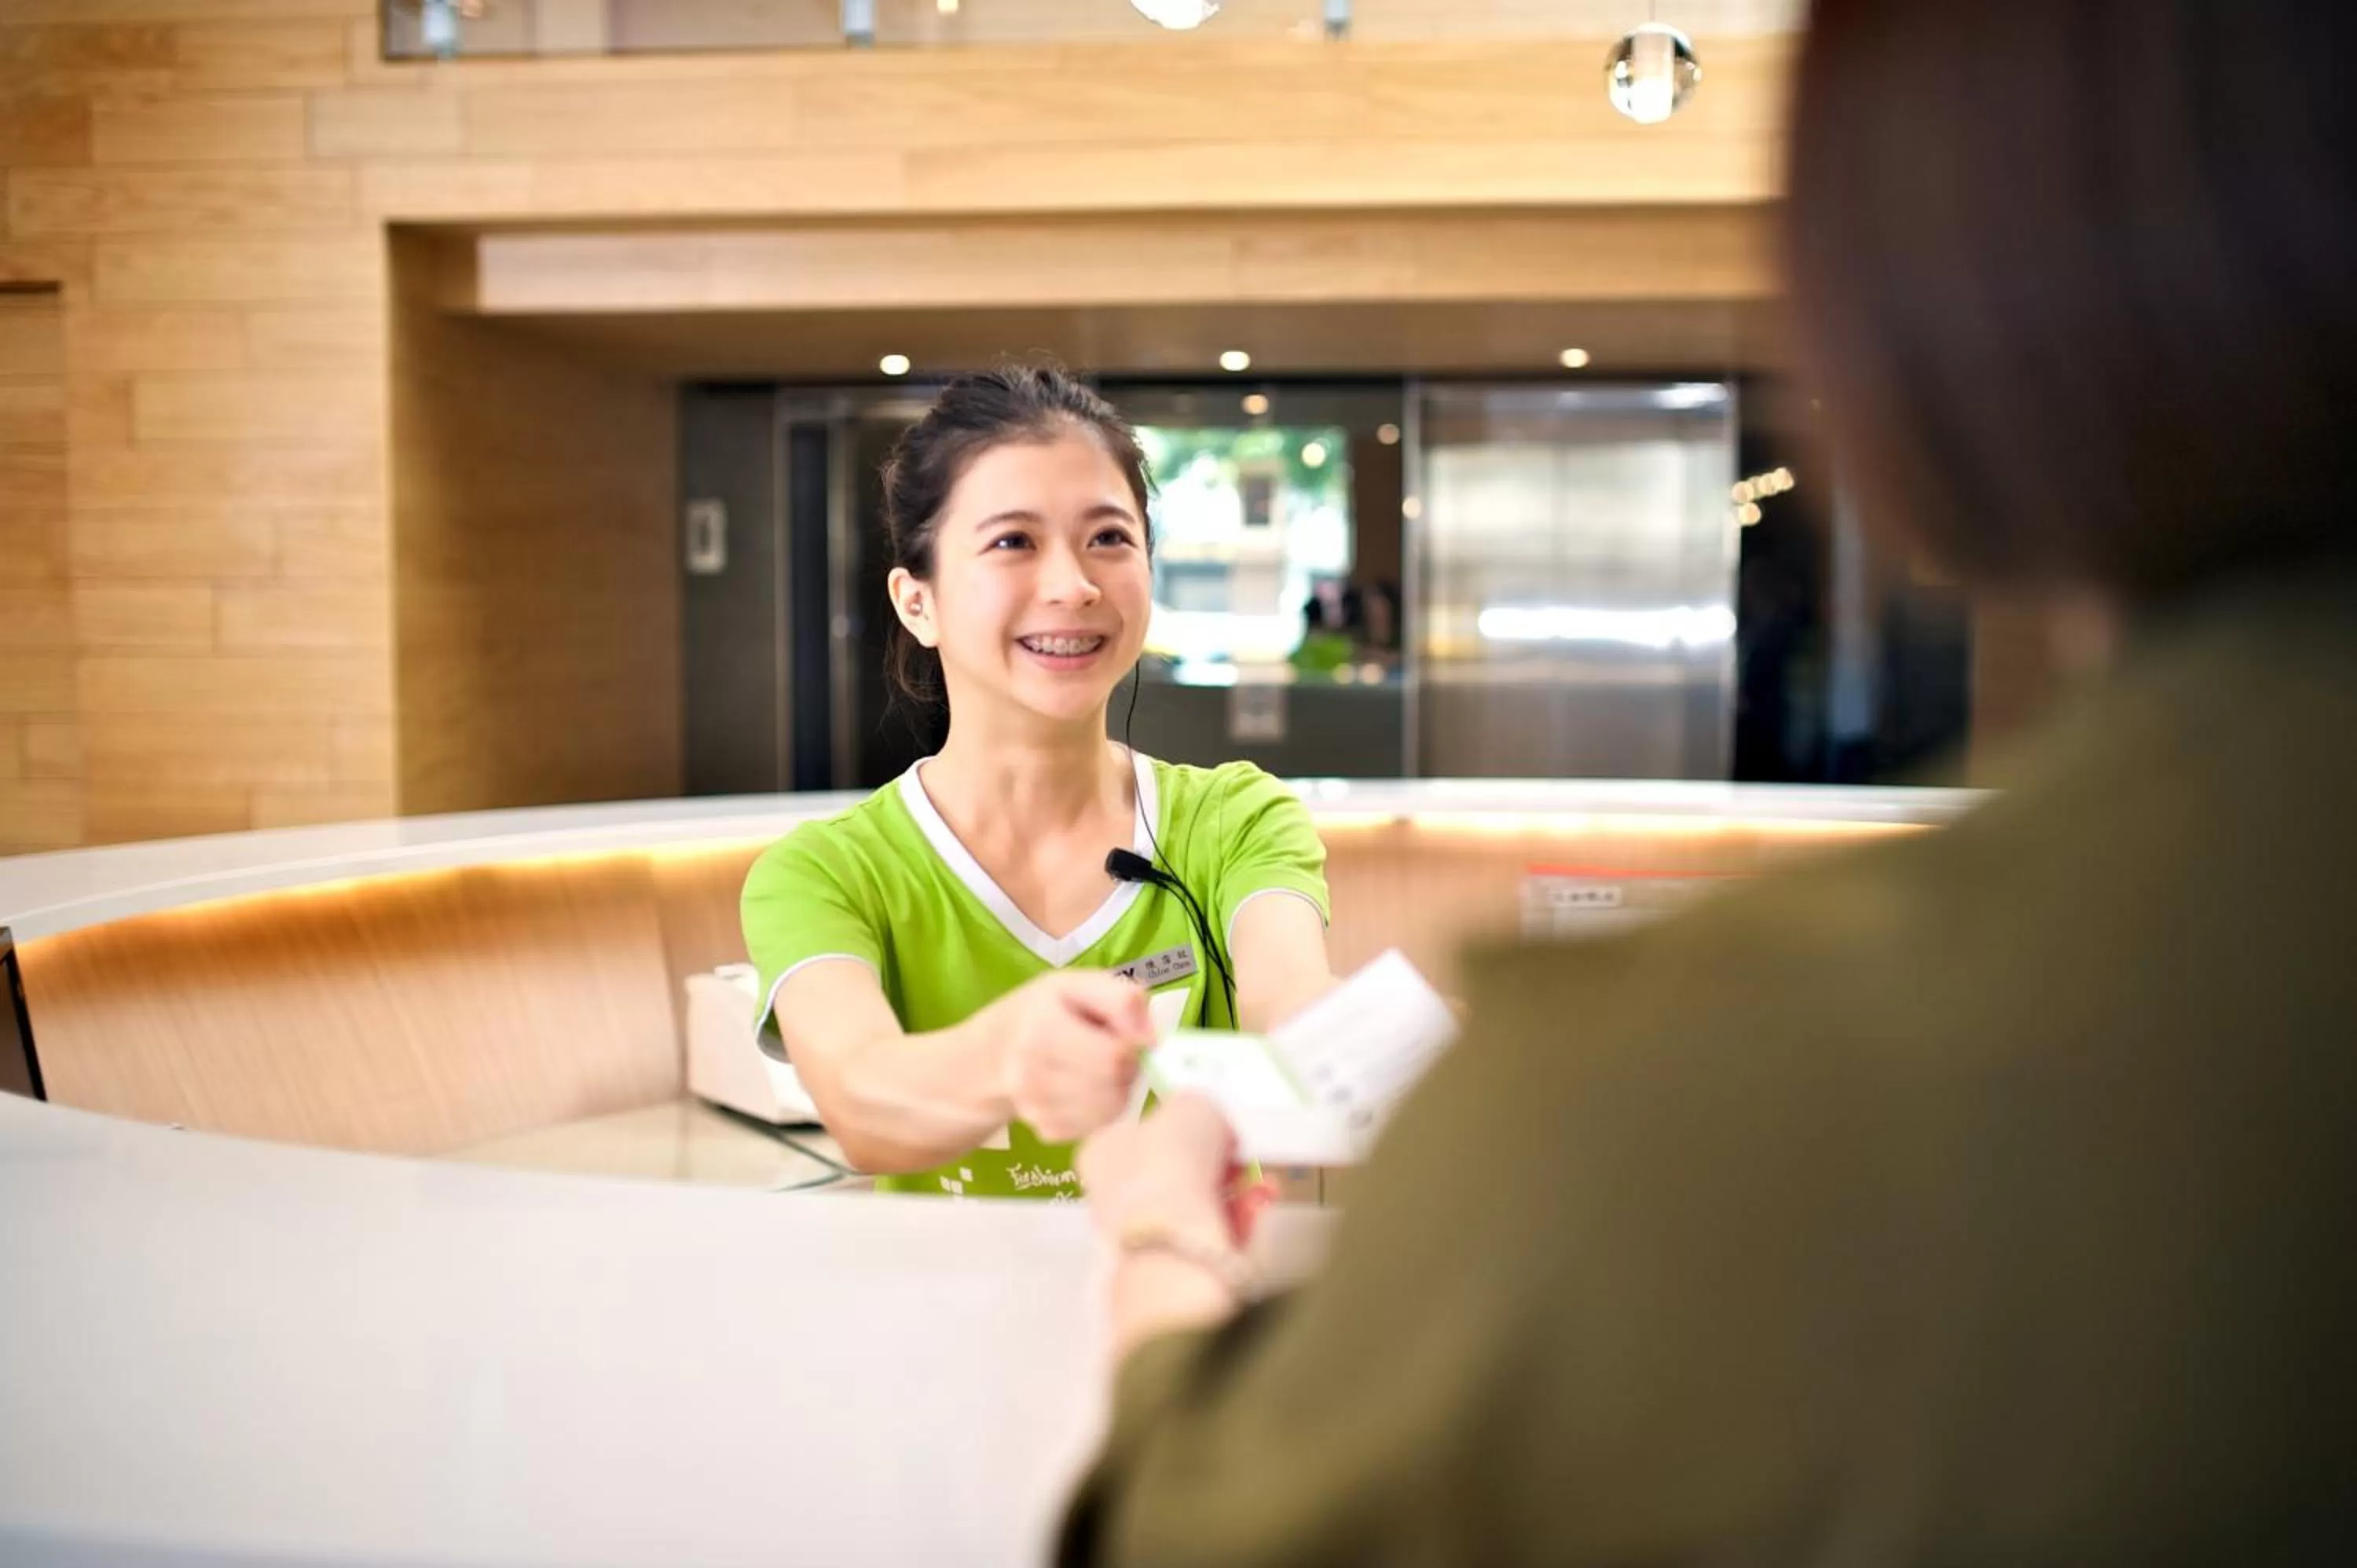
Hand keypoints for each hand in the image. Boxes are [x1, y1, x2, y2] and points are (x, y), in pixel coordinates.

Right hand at [989, 970, 1151, 1141]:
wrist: (990, 1053)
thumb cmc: (1041, 1011)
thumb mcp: (1076, 984)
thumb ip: (1121, 999)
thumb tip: (1152, 1039)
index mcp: (1042, 1030)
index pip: (1113, 1056)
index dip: (1129, 1044)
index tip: (1120, 1035)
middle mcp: (1032, 1074)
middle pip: (1114, 1085)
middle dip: (1125, 1069)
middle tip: (1113, 1053)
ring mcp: (1036, 1108)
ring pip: (1110, 1109)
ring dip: (1118, 1090)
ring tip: (1101, 1070)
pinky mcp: (1045, 1131)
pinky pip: (1096, 1127)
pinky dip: (1102, 1110)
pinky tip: (1088, 1091)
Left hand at [1079, 1093, 1271, 1248]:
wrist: (1174, 1240)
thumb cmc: (1167, 1167)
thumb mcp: (1192, 1105)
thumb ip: (1201, 1105)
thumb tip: (1210, 1116)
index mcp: (1105, 1150)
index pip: (1144, 1129)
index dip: (1183, 1122)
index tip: (1214, 1119)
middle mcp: (1120, 1193)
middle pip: (1179, 1166)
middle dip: (1219, 1159)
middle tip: (1239, 1149)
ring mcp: (1149, 1230)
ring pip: (1204, 1200)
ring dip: (1239, 1186)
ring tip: (1259, 1178)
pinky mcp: (1178, 1259)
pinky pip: (1217, 1230)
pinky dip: (1243, 1214)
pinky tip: (1259, 1200)